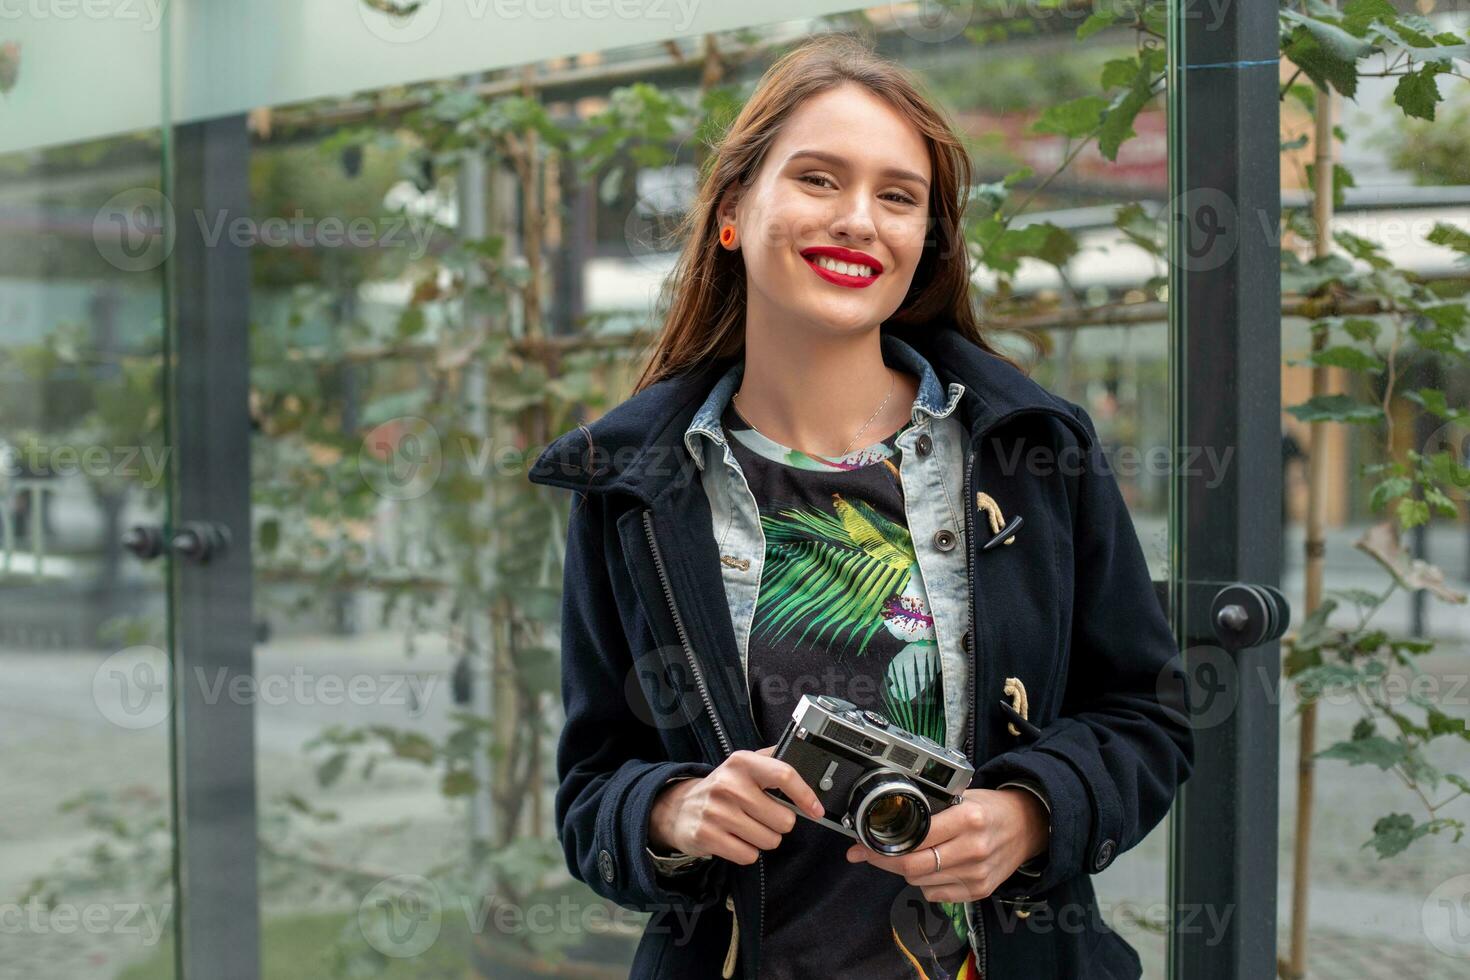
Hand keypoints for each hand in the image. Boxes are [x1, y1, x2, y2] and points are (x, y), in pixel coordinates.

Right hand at [648, 745, 825, 865]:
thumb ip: (771, 759)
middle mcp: (729, 784)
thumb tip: (804, 758)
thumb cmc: (722, 787)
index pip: (784, 775)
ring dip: (764, 839)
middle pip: (783, 819)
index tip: (816, 809)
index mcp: (742, 762)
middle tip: (763, 817)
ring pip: (769, 840)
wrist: (678, 807)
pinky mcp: (707, 836)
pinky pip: (749, 855)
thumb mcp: (743, 765)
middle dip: (779, 823)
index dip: (805, 795)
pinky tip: (735, 838)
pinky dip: (747, 852)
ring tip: (747, 827)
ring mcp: (716, 811)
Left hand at [843, 787, 1048, 902]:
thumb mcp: (963, 796)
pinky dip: (926, 883)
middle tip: (868, 853)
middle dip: (884, 861)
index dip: (881, 843)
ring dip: (906, 871)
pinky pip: (936, 894)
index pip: (914, 838)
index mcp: (967, 819)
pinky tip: (932, 867)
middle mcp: (972, 849)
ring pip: (920, 883)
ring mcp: (976, 875)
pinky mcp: (979, 891)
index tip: (861, 843)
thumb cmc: (991, 809)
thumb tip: (888, 816)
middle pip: (912, 867)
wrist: (1029, 827)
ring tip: (908, 854)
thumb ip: (931, 807)